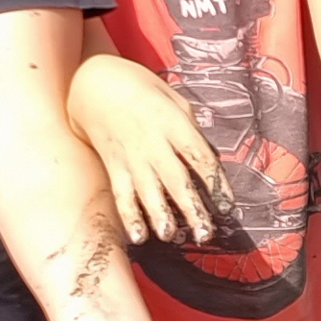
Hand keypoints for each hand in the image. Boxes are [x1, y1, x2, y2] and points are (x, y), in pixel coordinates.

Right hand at [73, 50, 228, 246]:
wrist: (93, 84)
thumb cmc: (139, 88)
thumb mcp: (172, 96)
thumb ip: (190, 126)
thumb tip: (207, 155)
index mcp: (171, 122)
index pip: (198, 155)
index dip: (214, 180)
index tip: (227, 204)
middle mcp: (152, 142)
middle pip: (175, 179)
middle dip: (191, 208)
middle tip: (205, 234)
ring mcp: (131, 156)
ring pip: (148, 191)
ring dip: (160, 216)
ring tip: (170, 236)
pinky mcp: (114, 166)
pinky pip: (122, 195)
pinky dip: (130, 216)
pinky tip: (139, 236)